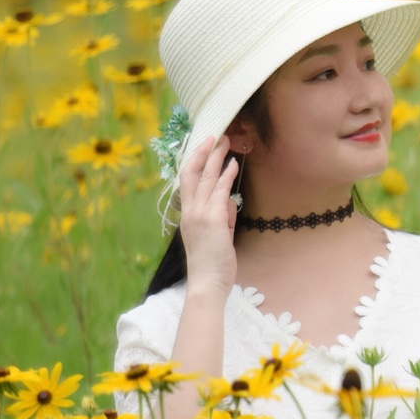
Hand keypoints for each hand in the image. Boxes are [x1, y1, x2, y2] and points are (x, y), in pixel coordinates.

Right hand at [177, 132, 238, 295]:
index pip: (186, 181)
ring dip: (216, 157)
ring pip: (205, 178)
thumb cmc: (212, 264)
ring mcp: (199, 214)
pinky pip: (219, 192)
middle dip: (203, 152)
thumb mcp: (218, 236)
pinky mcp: (212, 220)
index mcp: (187, 215)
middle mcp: (189, 212)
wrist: (207, 283)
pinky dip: (225, 176)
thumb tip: (230, 203)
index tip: (202, 146)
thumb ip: (222, 218)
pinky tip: (233, 165)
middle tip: (214, 135)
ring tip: (226, 141)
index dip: (193, 161)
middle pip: (192, 173)